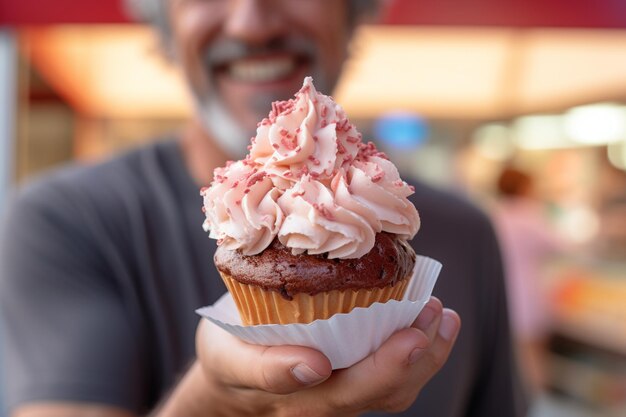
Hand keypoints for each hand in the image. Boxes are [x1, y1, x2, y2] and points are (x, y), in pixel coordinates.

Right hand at [194, 297, 460, 416]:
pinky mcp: (352, 383)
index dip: (384, 368)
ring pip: (395, 390)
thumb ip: (267, 367)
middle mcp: (327, 407)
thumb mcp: (230, 358)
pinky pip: (392, 378)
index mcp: (299, 403)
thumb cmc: (228, 360)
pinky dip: (417, 351)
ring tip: (443, 315)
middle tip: (436, 311)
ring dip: (427, 354)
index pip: (349, 393)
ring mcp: (343, 398)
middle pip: (383, 393)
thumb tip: (314, 366)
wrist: (230, 377)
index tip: (411, 338)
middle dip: (418, 355)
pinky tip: (431, 323)